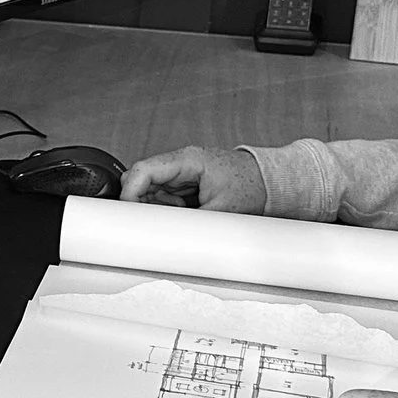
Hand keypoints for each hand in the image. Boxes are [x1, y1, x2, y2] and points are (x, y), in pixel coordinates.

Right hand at [119, 145, 266, 212]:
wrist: (271, 182)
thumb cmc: (252, 186)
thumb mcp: (220, 210)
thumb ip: (189, 222)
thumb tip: (168, 237)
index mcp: (186, 160)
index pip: (144, 170)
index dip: (130, 192)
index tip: (126, 213)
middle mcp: (180, 163)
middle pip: (142, 180)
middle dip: (142, 203)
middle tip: (152, 222)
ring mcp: (181, 172)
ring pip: (150, 190)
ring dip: (156, 207)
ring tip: (180, 216)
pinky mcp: (185, 183)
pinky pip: (163, 195)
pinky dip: (166, 209)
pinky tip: (183, 215)